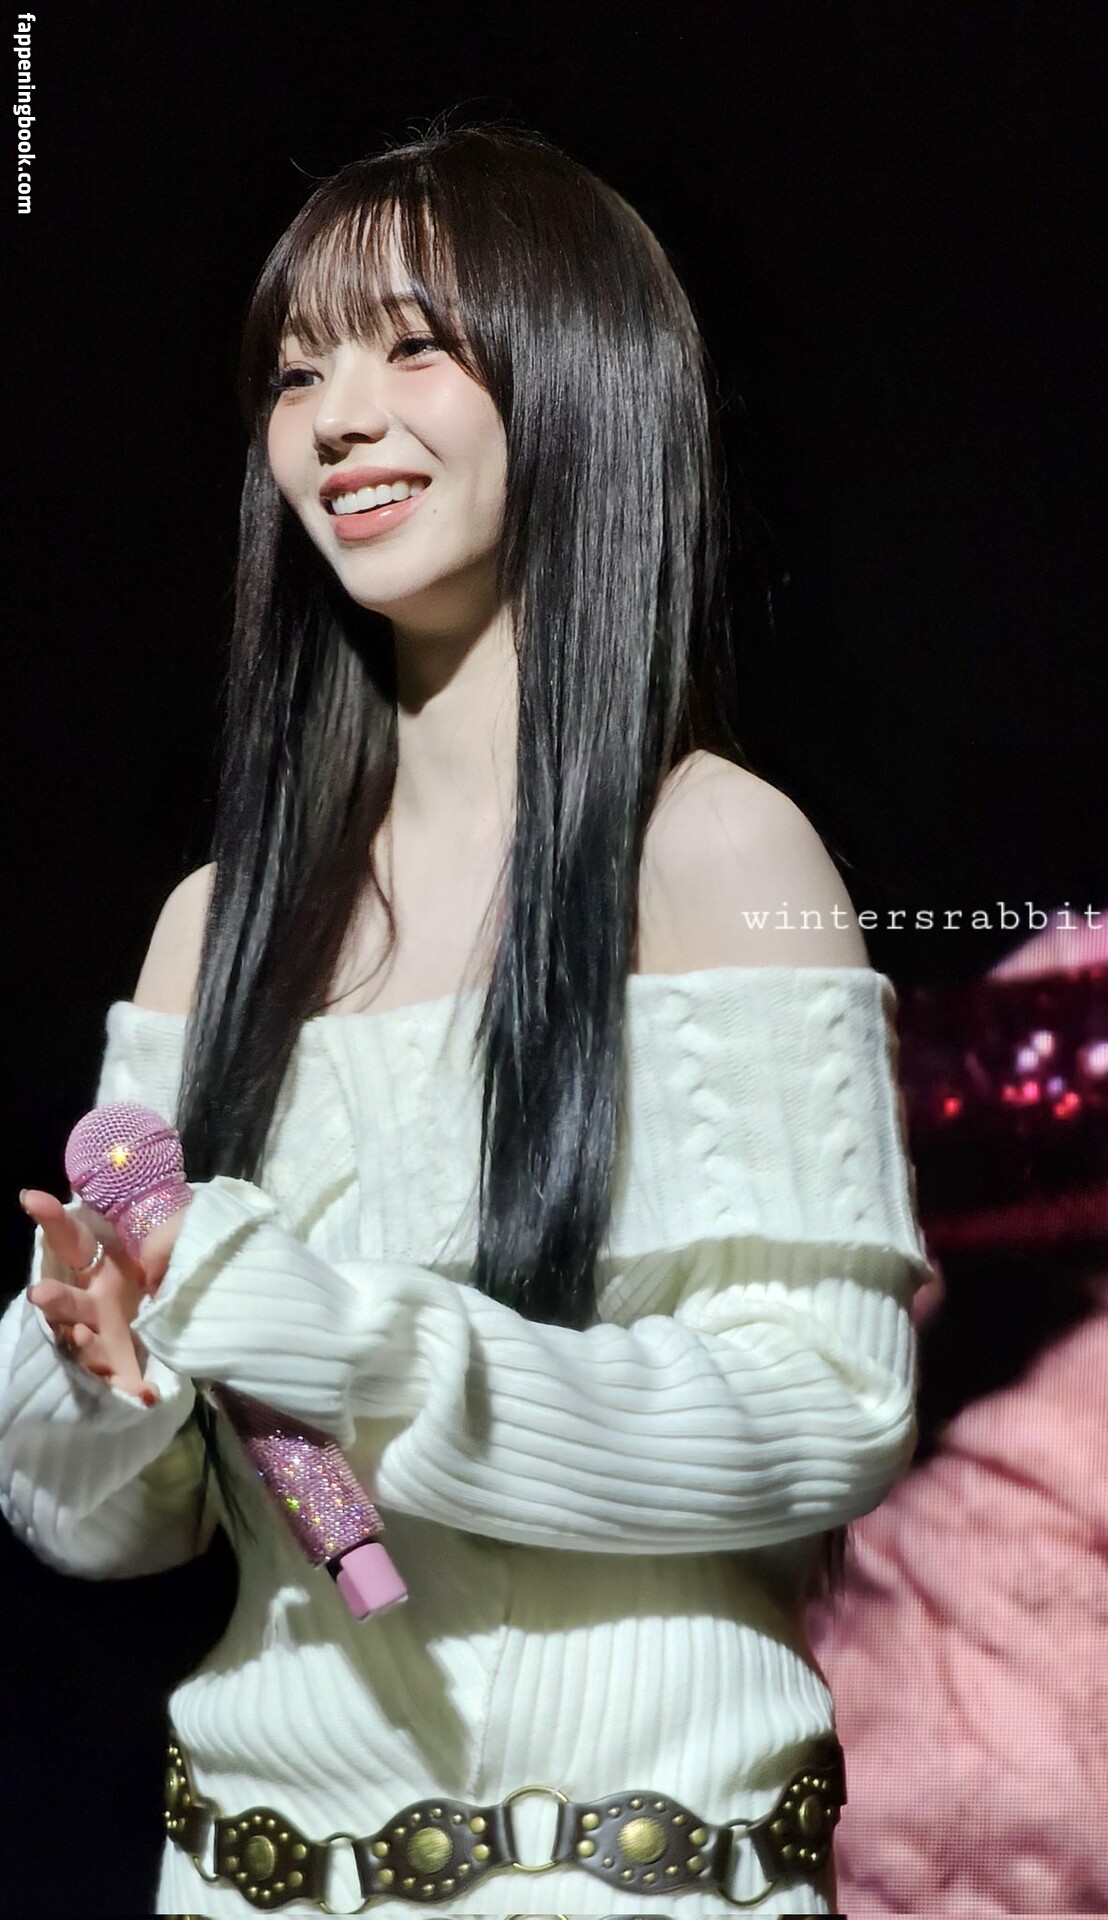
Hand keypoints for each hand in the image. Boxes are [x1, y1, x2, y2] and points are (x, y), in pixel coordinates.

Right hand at [19, 1189, 185, 1402]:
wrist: (180, 1323)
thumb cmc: (160, 1277)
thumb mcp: (167, 1244)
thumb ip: (159, 1231)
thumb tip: (130, 1219)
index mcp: (100, 1271)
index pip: (72, 1242)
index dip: (52, 1220)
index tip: (31, 1199)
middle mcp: (94, 1306)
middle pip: (68, 1302)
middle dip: (54, 1299)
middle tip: (40, 1293)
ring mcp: (105, 1340)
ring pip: (87, 1344)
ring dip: (84, 1343)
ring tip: (80, 1335)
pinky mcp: (124, 1372)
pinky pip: (126, 1385)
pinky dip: (135, 1391)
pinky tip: (146, 1394)